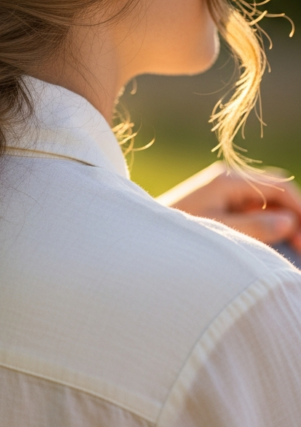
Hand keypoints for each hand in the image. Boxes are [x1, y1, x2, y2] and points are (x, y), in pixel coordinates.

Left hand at [158, 162, 300, 251]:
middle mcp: (228, 179)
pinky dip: (265, 223)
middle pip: (275, 193)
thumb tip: (287, 223)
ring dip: (281, 221)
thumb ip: (254, 227)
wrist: (140, 236)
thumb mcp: (218, 231)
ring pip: (265, 202)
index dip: (300, 209)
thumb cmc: (177, 234)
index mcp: (228, 179)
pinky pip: (251, 210)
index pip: (279, 187)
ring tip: (294, 247)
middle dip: (294, 216)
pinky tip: (272, 241)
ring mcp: (223, 190)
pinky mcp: (218, 202)